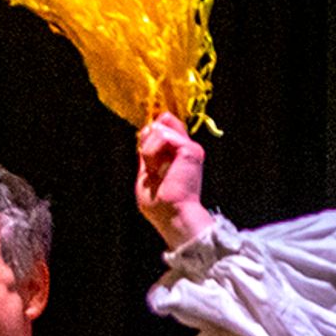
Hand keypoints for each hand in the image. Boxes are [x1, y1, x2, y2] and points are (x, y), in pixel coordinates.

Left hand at [135, 112, 213, 245]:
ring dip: (149, 150)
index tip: (145, 158)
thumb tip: (146, 129)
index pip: (162, 126)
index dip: (148, 135)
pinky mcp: (190, 149)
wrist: (173, 215)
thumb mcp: (147, 173)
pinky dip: (153, 152)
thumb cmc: (160, 204)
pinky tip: (159, 168)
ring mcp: (190, 147)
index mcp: (178, 154)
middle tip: (151, 167)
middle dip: (147, 141)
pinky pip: (163, 136)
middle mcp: (186, 147)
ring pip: (158, 127)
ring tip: (156, 170)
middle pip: (162, 120)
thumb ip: (148, 153)